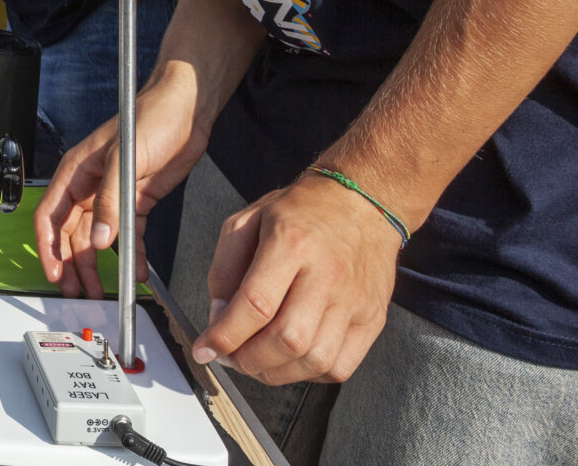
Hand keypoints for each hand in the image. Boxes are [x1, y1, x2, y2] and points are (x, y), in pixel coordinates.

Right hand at [34, 68, 209, 297]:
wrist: (187, 109)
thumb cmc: (150, 117)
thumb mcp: (126, 160)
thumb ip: (111, 201)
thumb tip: (100, 240)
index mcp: (76, 172)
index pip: (50, 216)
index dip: (49, 248)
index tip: (54, 273)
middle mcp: (90, 186)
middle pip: (72, 234)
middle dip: (73, 265)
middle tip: (80, 292)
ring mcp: (113, 195)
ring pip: (98, 238)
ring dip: (99, 265)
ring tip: (105, 290)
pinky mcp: (137, 201)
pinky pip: (128, 235)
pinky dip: (131, 254)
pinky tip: (137, 270)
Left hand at [189, 173, 402, 384]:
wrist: (361, 203)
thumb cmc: (301, 211)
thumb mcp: (247, 221)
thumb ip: (225, 269)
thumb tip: (219, 319)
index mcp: (292, 243)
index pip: (255, 304)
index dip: (224, 335)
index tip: (205, 349)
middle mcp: (327, 274)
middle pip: (287, 339)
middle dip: (248, 360)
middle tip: (231, 357)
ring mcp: (354, 300)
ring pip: (314, 360)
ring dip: (276, 372)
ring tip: (257, 360)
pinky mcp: (372, 319)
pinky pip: (340, 366)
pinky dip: (309, 373)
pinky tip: (291, 358)